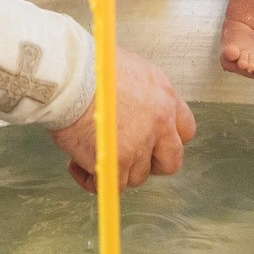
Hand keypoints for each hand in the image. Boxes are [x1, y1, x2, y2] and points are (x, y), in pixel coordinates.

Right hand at [50, 48, 196, 191]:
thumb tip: (130, 109)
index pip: (185, 130)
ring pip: (137, 176)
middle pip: (171, 161)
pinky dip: (94, 180)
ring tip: (89, 151)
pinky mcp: (118, 161)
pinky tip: (77, 164)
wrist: (69, 75)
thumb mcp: (127, 69)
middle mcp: (160, 121)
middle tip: (125, 155)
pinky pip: (112, 186)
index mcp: (164, 95)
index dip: (166, 140)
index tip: (151, 142)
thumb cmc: (87, 67)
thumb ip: (137, 94)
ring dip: (115, 170)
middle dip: (149, 164)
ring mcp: (141, 143)